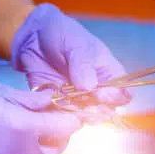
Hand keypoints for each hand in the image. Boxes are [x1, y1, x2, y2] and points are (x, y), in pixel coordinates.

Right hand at [0, 60, 81, 153]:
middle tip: (51, 125)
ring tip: (6, 124)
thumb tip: (51, 104)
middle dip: (53, 141)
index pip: (57, 131)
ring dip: (23, 144)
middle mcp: (5, 152)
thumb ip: (27, 101)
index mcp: (15, 127)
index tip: (72, 118)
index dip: (69, 124)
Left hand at [10, 3, 131, 107]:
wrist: (32, 36)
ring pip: (84, 117)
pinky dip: (58, 119)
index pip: (122, 92)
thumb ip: (83, 64)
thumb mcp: (75, 43)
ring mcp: (76, 99)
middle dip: (98, 111)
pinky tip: (54, 115)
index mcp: (108, 73)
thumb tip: (89, 87)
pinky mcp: (56, 104)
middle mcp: (96, 90)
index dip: (116, 97)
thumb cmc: (62, 34)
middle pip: (105, 110)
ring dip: (78, 117)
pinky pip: (61, 118)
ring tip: (69, 110)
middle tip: (86, 105)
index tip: (102, 94)